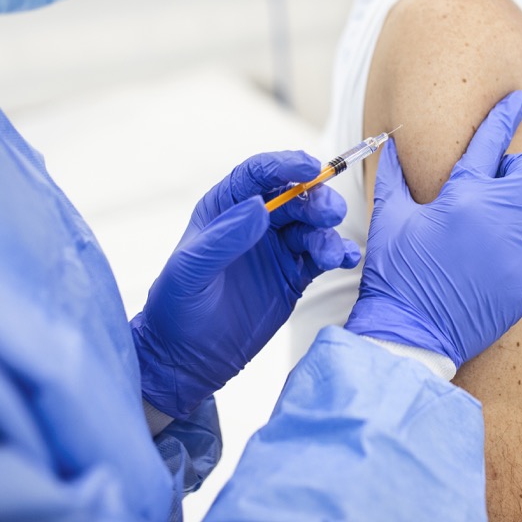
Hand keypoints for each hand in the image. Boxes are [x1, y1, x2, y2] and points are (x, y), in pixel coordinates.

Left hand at [132, 151, 361, 418]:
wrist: (188, 359)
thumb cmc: (177, 308)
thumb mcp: (191, 270)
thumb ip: (224, 238)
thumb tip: (260, 206)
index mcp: (225, 209)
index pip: (258, 174)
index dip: (285, 164)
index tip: (310, 167)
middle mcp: (255, 222)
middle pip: (294, 195)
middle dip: (316, 198)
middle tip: (330, 212)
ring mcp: (277, 248)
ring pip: (312, 224)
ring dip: (327, 230)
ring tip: (328, 252)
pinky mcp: (295, 274)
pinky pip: (322, 255)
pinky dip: (338, 252)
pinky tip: (344, 259)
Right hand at [345, 91, 521, 367]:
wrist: (412, 333)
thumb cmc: (396, 274)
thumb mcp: (388, 218)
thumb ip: (393, 175)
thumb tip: (390, 142)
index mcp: (463, 194)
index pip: (492, 138)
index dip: (505, 113)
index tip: (518, 100)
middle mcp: (499, 214)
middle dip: (515, 173)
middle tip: (495, 191)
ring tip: (506, 225)